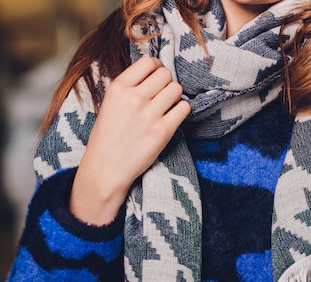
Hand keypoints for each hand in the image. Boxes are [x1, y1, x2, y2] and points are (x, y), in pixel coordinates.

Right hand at [70, 57, 190, 224]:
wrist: (105, 169)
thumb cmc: (107, 138)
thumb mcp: (110, 103)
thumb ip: (129, 87)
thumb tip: (154, 72)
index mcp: (118, 87)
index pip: (149, 62)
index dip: (157, 68)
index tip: (156, 77)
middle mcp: (134, 98)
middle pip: (165, 74)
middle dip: (166, 83)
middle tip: (161, 96)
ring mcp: (149, 115)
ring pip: (176, 89)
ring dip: (174, 97)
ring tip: (166, 108)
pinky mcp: (163, 132)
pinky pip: (184, 108)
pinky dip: (181, 111)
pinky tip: (172, 118)